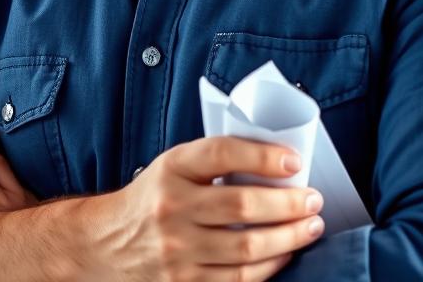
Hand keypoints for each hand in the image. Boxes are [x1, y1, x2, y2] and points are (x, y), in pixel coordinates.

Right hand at [77, 135, 324, 280]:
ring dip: (288, 238)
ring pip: (246, 247)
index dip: (263, 156)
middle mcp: (173, 208)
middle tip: (314, 200)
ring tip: (311, 227)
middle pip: (242, 205)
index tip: (294, 161)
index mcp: (173, 168)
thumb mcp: (175, 166)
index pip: (223, 154)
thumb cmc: (153, 197)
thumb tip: (276, 160)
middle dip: (288, 204)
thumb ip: (215, 160)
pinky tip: (285, 254)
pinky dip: (269, 267)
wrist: (107, 244)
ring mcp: (178, 251)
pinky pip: (238, 278)